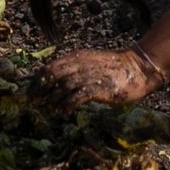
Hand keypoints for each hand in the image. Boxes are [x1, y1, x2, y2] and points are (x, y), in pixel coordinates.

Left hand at [41, 46, 166, 107]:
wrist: (138, 67)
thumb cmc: (114, 68)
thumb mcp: (91, 64)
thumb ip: (75, 69)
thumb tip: (56, 82)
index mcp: (77, 58)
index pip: (51, 66)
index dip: (38, 79)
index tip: (31, 91)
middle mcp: (81, 64)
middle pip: (53, 74)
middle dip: (40, 89)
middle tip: (34, 102)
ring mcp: (90, 75)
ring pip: (63, 86)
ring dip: (53, 99)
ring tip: (50, 110)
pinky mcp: (100, 87)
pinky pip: (78, 96)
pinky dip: (67, 105)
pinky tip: (64, 112)